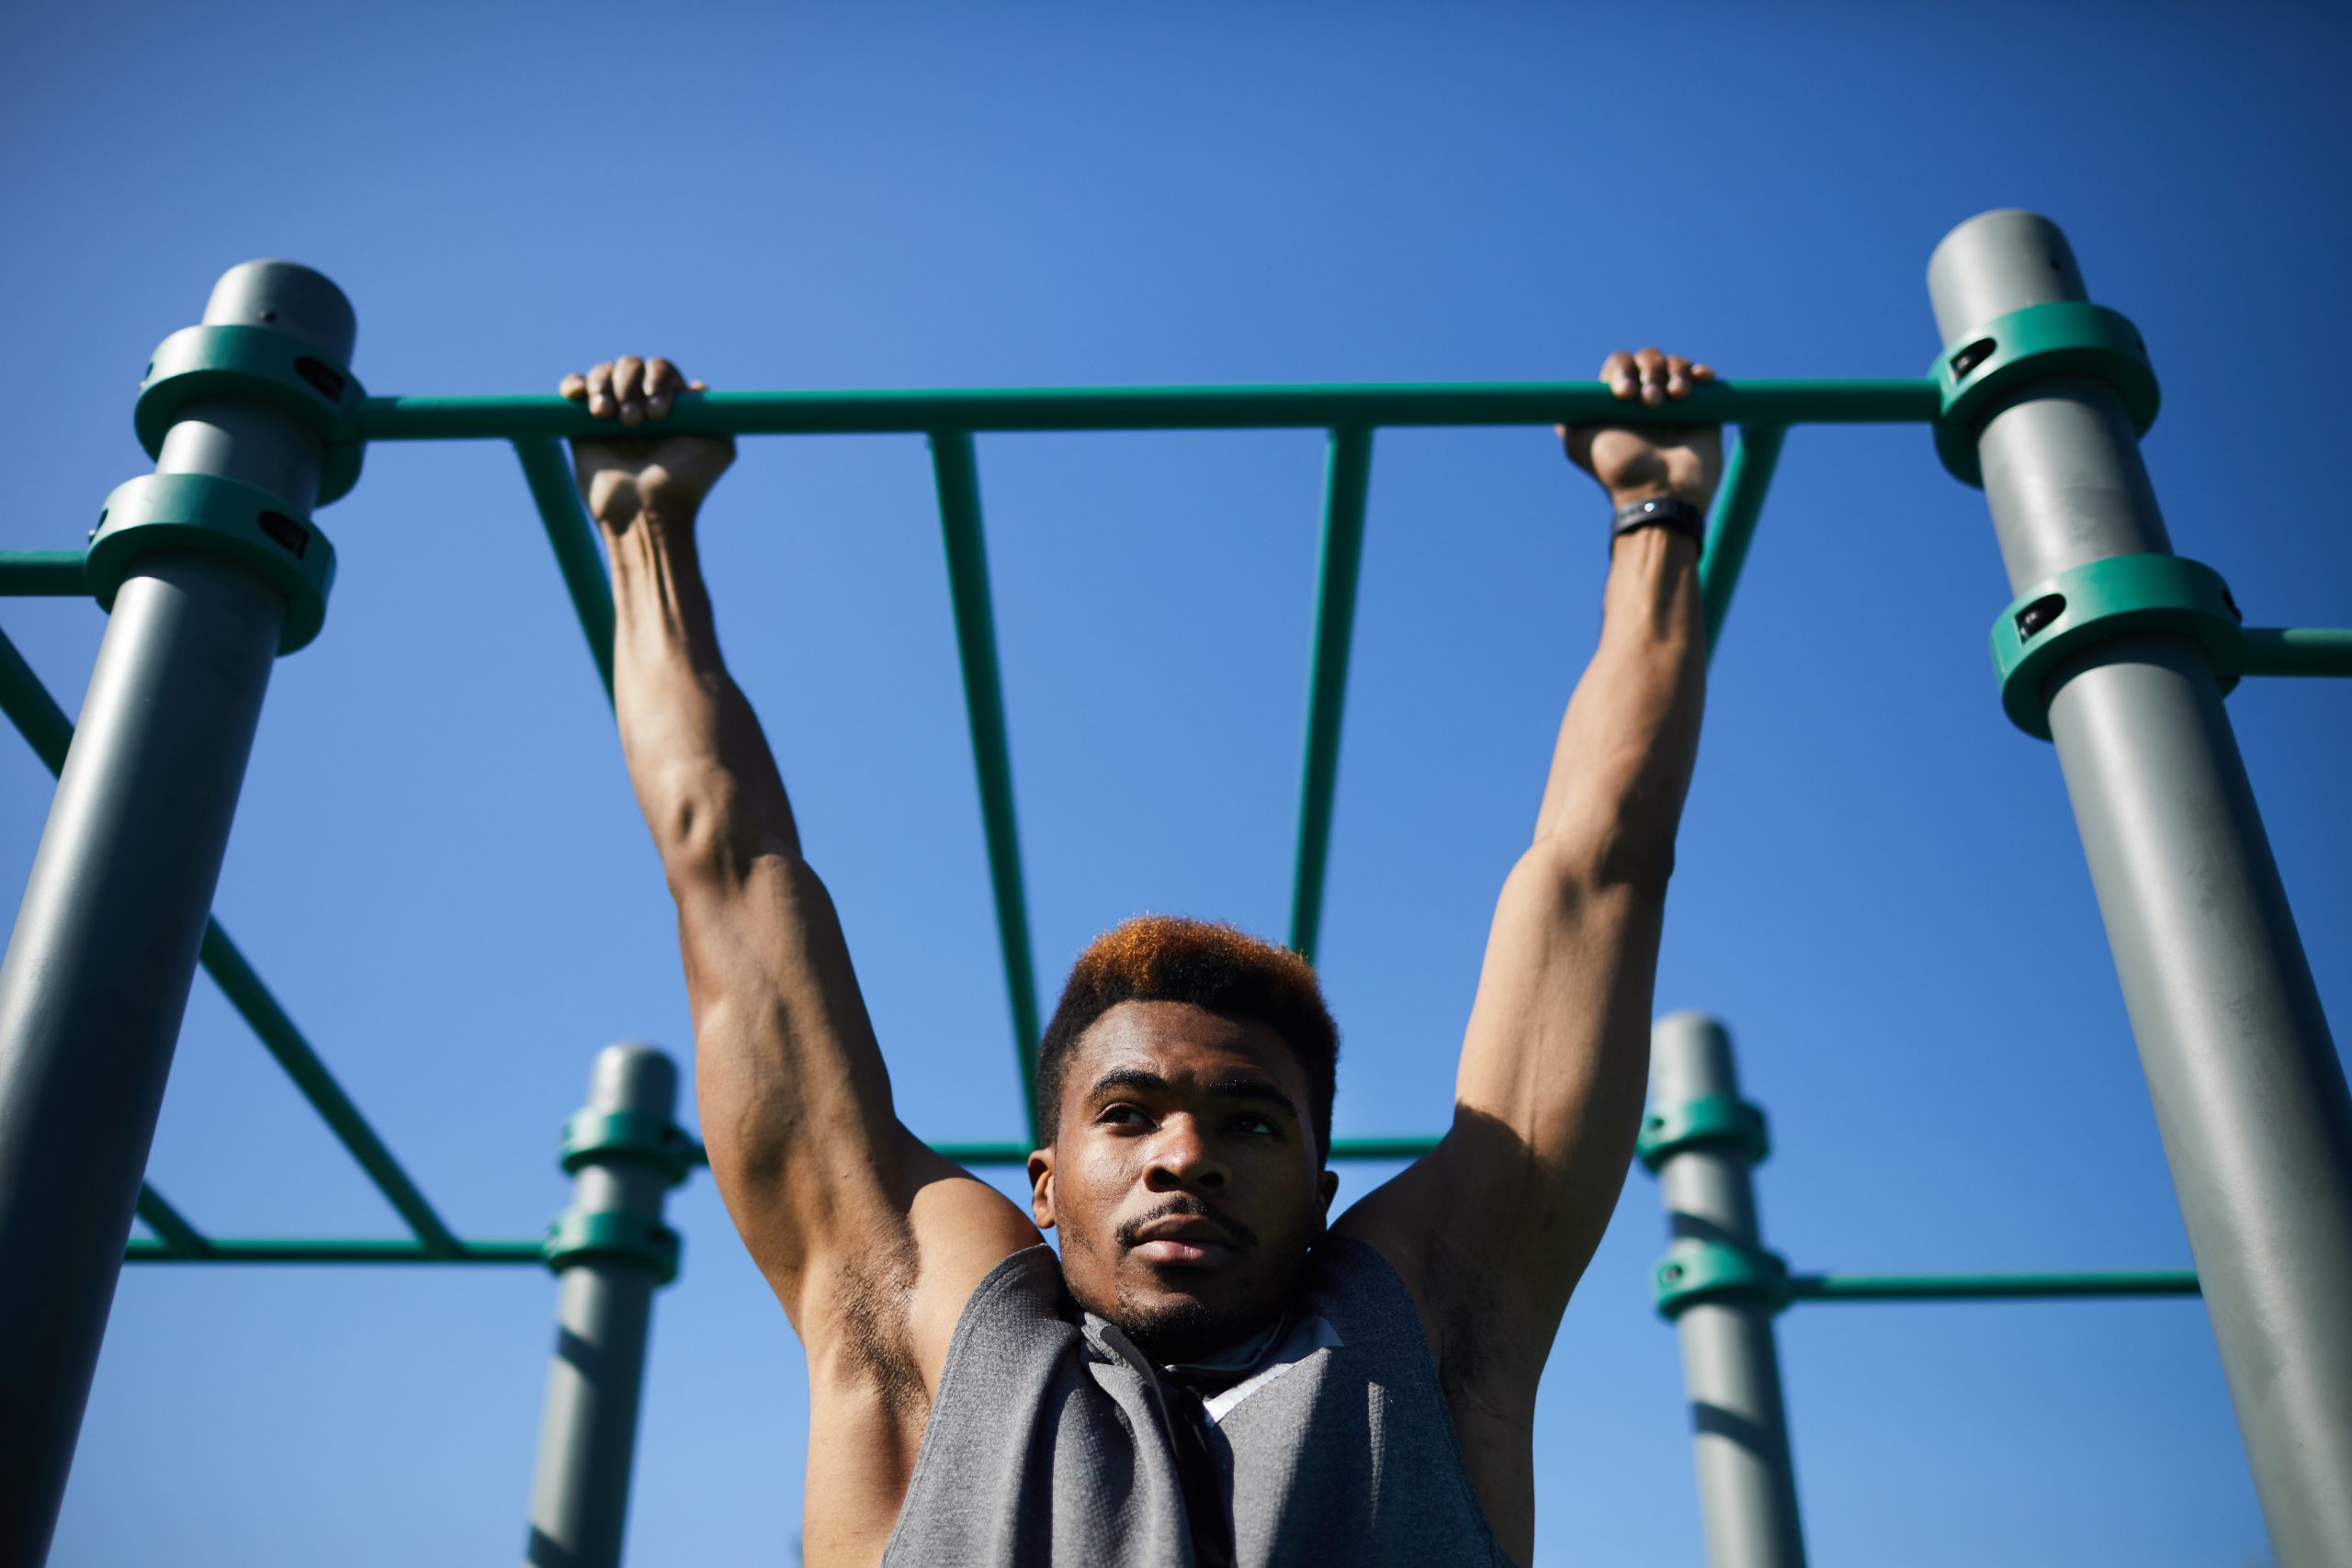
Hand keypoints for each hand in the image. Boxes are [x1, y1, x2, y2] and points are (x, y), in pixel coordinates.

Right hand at [560, 356, 735, 531]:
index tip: (659, 414)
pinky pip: (575, 388)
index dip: (657, 380)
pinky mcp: (582, 426)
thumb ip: (720, 413)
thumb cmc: (683, 483)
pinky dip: (575, 384)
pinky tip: (578, 397)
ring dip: (604, 384)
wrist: (644, 512)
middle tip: (633, 421)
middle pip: (631, 365)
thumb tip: (698, 386)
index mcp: (672, 406)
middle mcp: (642, 405)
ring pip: (604, 372)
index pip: (661, 370)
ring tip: (606, 416)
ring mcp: (612, 415)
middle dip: (630, 385)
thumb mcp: (718, 447)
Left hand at [1560, 349, 1721, 511]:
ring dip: (1674, 372)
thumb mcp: (1578, 445)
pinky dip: (1700, 372)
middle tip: (1650, 403)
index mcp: (1619, 403)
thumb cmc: (1619, 470)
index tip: (1624, 394)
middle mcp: (1646, 400)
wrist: (1661, 491)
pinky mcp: (1705, 409)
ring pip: (1676, 363)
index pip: (1620, 365)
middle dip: (1650, 372)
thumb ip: (1566, 419)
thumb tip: (1552, 403)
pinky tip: (1698, 382)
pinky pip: (1704, 376)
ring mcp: (1676, 404)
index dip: (1622, 370)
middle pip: (1648, 358)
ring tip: (1674, 398)